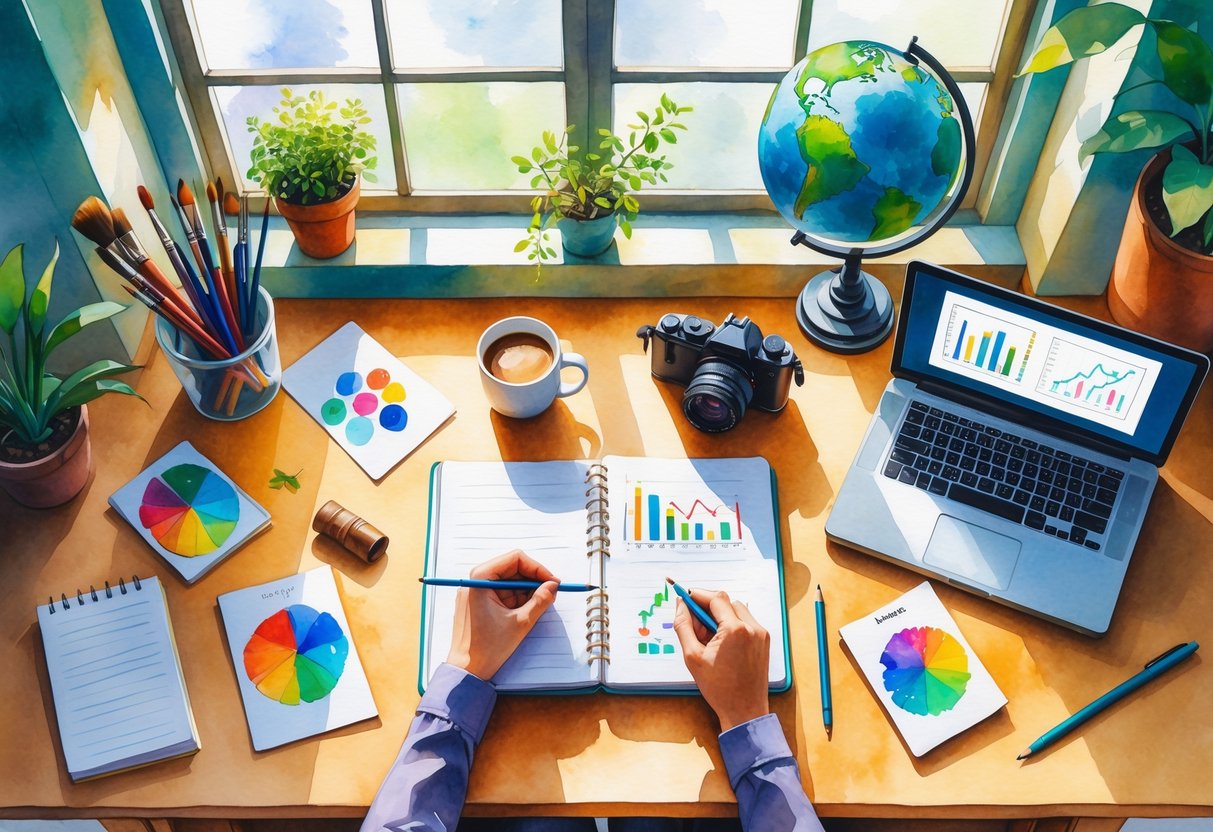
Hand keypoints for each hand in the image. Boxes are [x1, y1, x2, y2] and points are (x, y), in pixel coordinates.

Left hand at [446, 550, 559, 680]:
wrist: (466, 671)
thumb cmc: (487, 648)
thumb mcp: (521, 622)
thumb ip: (540, 600)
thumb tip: (553, 586)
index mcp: (480, 579)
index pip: (515, 559)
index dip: (537, 568)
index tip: (552, 582)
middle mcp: (475, 581)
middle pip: (512, 568)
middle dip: (533, 580)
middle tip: (551, 592)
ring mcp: (476, 591)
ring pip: (509, 581)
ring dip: (526, 591)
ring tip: (540, 605)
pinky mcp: (479, 602)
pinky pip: (503, 592)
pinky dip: (517, 599)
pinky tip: (527, 610)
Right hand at [672, 589, 769, 730]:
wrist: (745, 710)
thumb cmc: (719, 688)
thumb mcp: (693, 657)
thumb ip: (683, 626)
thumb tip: (680, 605)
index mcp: (735, 630)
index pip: (715, 598)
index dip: (698, 595)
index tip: (684, 597)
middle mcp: (752, 628)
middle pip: (726, 602)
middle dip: (708, 608)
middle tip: (694, 626)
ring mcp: (761, 634)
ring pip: (736, 610)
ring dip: (720, 616)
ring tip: (708, 638)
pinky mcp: (764, 641)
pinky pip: (745, 621)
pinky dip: (731, 625)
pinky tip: (722, 644)